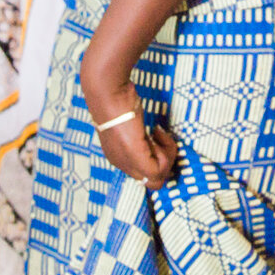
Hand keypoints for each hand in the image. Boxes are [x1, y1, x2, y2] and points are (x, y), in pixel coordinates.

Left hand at [81, 67, 177, 188]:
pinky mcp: (134, 155)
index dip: (157, 157)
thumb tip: (150, 142)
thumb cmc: (118, 101)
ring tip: (159, 135)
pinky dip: (166, 151)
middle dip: (165, 161)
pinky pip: (158, 170)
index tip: (155, 137)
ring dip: (167, 157)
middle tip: (160, 138)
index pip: (144, 174)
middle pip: (152, 181)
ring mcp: (127, 162)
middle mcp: (122, 164)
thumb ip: (140, 137)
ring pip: (157, 180)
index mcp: (118, 158)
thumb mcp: (131, 123)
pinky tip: (157, 132)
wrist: (107, 92)